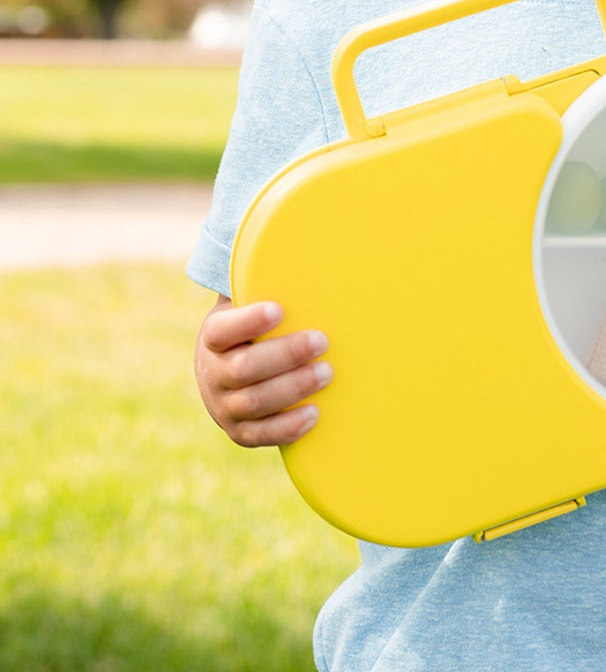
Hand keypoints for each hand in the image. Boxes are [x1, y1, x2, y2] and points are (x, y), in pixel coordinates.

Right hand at [194, 296, 332, 447]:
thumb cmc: (253, 330)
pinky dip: (288, 427)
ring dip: (294, 387)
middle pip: (245, 368)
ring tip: (327, 372)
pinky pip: (262, 435)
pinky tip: (315, 413)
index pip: (223, 331)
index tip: (279, 310)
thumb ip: (264, 283)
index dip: (248, 322)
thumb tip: (304, 236)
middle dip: (286, 354)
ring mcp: (224, 406)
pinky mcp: (239, 432)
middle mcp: (212, 374)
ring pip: (256, 402)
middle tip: (321, 341)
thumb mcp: (248, 304)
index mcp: (213, 338)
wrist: (225, 375)